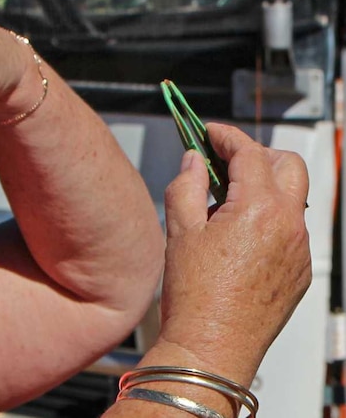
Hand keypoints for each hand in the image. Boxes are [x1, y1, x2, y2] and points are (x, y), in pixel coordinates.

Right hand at [158, 123, 310, 380]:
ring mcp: (299, 250)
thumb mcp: (179, 231)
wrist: (212, 347)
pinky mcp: (299, 271)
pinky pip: (291, 229)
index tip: (208, 132)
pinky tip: (238, 235)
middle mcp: (289, 225)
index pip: (249, 154)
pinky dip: (270, 218)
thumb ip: (186, 185)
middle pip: (288, 165)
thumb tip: (193, 161)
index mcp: (259, 210)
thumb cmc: (194, 295)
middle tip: (224, 160)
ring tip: (226, 200)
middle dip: (257, 155)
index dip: (226, 137)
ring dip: (265, 186)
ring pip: (293, 197)